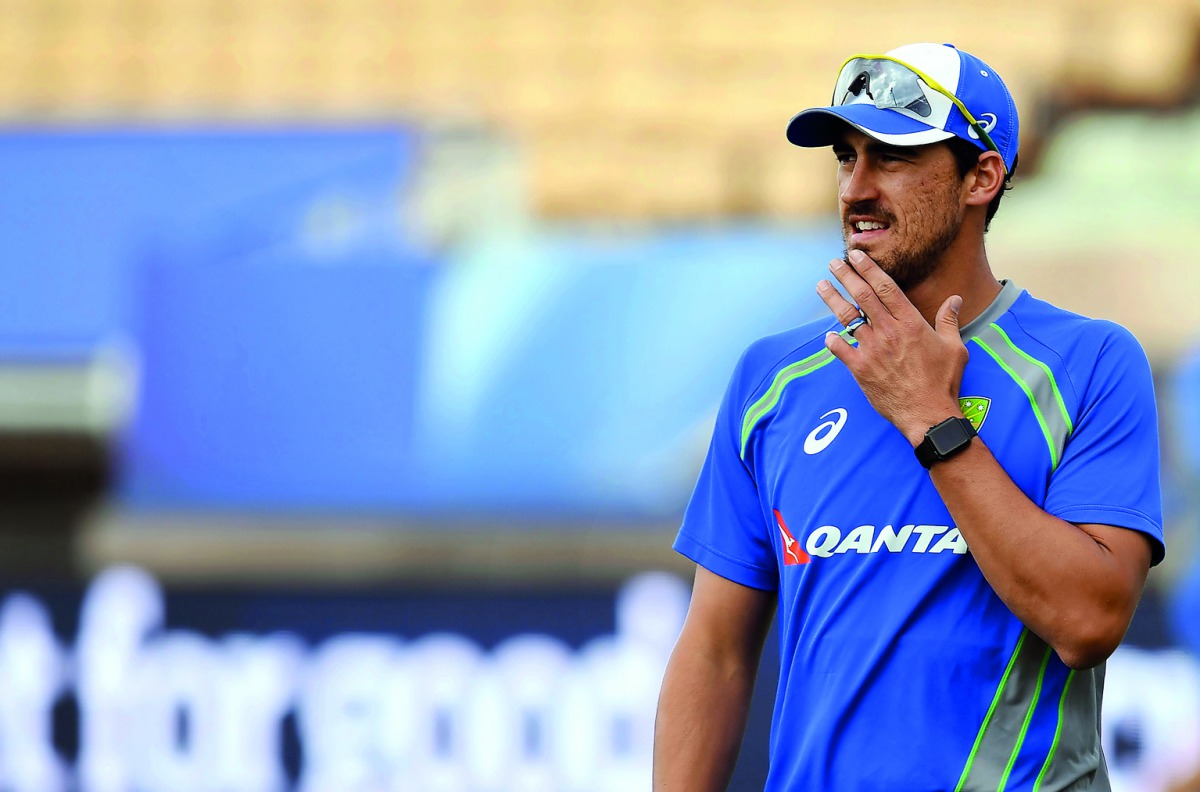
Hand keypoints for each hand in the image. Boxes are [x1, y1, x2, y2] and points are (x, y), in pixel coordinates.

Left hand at [817, 250, 967, 444]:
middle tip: (833, 263)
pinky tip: (828, 334)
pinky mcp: (861, 369)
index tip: (856, 256)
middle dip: (846, 276)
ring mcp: (872, 350)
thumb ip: (949, 321)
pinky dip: (833, 340)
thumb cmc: (943, 382)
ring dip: (833, 300)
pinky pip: (840, 350)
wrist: (928, 414)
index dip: (869, 269)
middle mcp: (889, 332)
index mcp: (911, 323)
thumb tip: (954, 299)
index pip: (885, 288)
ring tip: (821, 286)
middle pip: (863, 297)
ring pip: (848, 318)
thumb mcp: (954, 348)